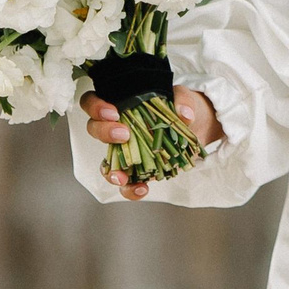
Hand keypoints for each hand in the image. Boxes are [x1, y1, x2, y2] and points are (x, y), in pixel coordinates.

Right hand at [82, 87, 220, 199]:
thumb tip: (184, 115)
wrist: (195, 129)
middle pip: (94, 129)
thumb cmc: (182, 107)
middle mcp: (117, 127)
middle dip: (104, 133)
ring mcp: (125, 151)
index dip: (95, 107)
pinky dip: (130, 190)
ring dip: (110, 171)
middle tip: (124, 135)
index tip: (113, 112)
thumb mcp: (185, 98)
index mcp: (121, 103)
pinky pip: (126, 184)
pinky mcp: (138, 170)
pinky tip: (142, 188)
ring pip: (105, 162)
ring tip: (122, 177)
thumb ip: (185, 102)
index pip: (93, 101)